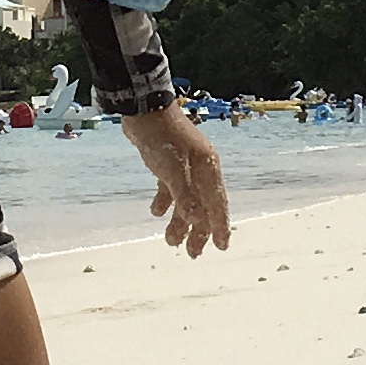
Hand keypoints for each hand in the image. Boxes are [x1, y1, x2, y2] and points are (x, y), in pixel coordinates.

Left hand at [117, 103, 227, 257]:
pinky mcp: (168, 163)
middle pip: (203, 206)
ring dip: (180, 221)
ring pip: (186, 200)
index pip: (217, 204)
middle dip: (199, 231)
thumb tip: (198, 221)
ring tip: (171, 241)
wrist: (143, 110)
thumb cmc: (162, 139)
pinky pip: (171, 188)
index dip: (219, 226)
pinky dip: (165, 202)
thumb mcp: (173, 170)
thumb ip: (185, 196)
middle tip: (193, 254)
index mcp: (207, 170)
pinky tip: (156, 212)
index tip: (222, 246)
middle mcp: (200, 170)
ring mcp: (184, 166)